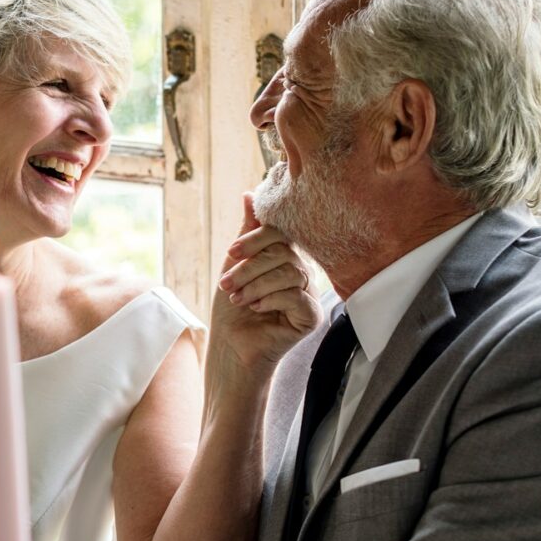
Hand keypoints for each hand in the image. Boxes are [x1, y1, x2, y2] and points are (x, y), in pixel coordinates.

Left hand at [211, 193, 321, 375]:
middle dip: (249, 268)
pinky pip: (297, 295)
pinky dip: (270, 300)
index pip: (281, 233)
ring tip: (238, 299)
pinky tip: (257, 309)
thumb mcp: (234, 265)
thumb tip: (248, 194)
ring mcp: (310, 295)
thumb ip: (246, 232)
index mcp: (286, 258)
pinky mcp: (313, 316)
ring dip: (255, 286)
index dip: (255, 239)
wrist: (231, 346)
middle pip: (283, 252)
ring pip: (289, 273)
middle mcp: (302, 273)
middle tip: (227, 285)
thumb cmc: (232, 308)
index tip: (231, 253)